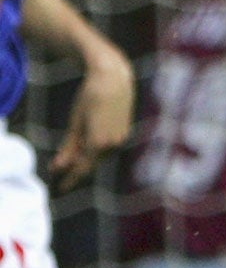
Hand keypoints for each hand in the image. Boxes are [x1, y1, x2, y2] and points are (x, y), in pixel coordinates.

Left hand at [50, 47, 133, 190]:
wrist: (114, 77)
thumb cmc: (90, 97)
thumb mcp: (75, 122)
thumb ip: (68, 147)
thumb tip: (58, 168)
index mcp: (98, 143)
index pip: (82, 169)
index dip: (69, 181)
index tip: (59, 190)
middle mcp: (113, 144)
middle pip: (91, 164)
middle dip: (76, 169)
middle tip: (60, 173)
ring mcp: (121, 138)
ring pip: (100, 156)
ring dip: (86, 158)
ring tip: (73, 154)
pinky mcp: (124, 132)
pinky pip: (107, 148)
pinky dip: (96, 150)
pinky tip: (87, 143)